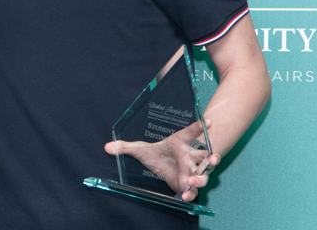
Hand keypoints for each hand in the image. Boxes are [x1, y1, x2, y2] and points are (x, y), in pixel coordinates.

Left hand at [104, 118, 218, 201]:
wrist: (165, 167)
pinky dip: (191, 193)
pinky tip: (185, 195)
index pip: (192, 132)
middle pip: (205, 155)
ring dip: (202, 176)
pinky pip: (194, 189)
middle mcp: (190, 155)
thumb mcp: (141, 149)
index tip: (208, 121)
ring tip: (192, 180)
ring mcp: (192, 170)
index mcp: (181, 142)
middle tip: (210, 158)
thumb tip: (107, 147)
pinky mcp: (188, 183)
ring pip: (204, 172)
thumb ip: (126, 147)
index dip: (200, 126)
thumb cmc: (157, 153)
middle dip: (210, 157)